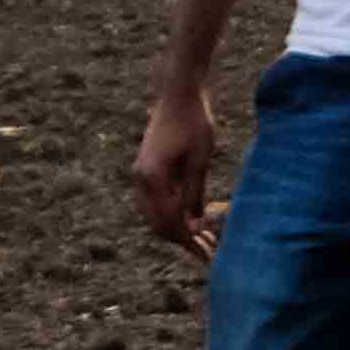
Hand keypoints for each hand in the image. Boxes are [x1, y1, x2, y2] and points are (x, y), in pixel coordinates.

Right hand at [130, 83, 219, 253]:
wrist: (179, 94)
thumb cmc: (194, 123)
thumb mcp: (200, 161)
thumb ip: (194, 195)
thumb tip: (194, 228)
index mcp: (151, 177)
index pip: (168, 222)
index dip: (188, 241)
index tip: (208, 255)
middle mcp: (140, 179)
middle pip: (158, 224)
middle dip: (183, 241)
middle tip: (209, 254)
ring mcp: (141, 175)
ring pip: (156, 215)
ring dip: (178, 230)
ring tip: (205, 242)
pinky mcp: (147, 170)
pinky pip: (157, 202)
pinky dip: (174, 215)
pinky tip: (195, 221)